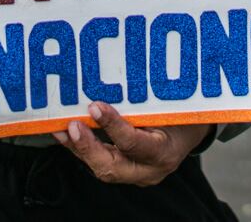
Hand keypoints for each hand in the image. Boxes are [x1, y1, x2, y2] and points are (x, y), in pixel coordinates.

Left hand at [51, 102, 211, 186]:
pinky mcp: (123, 171)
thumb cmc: (181, 115)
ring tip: (60, 128)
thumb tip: (113, 75)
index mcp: (164, 152)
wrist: (190, 135)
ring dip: (78, 147)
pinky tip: (65, 133)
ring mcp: (135, 175)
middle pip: (111, 168)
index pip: (134, 144)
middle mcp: (148, 170)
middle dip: (87, 147)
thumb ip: (146, 100)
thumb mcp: (171, 106)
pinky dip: (81, 148)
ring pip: (101, 167)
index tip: (95, 107)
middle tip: (72, 126)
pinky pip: (99, 162)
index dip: (113, 126)